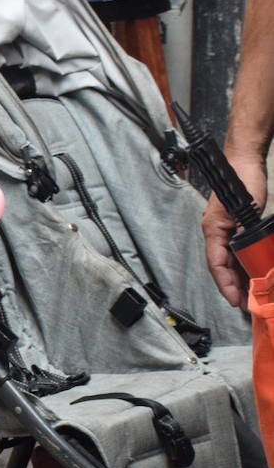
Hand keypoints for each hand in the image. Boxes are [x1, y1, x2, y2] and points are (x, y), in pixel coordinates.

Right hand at [203, 156, 266, 306]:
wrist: (243, 163)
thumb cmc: (241, 182)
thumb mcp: (246, 208)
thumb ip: (246, 230)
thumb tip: (249, 252)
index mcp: (214, 230)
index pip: (216, 264)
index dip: (226, 284)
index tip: (236, 300)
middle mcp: (216, 234)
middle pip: (222, 266)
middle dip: (233, 286)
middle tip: (247, 303)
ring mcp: (224, 231)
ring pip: (229, 261)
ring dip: (239, 277)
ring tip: (251, 293)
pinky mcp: (234, 228)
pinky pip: (236, 252)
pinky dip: (244, 264)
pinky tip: (254, 272)